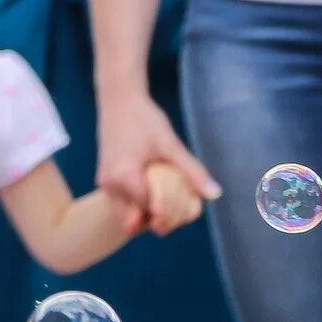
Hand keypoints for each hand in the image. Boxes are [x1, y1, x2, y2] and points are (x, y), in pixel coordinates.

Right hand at [96, 88, 218, 222]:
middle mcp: (110, 185)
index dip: (171, 216)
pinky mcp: (105, 179)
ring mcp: (105, 183)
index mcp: (125, 178)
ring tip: (167, 202)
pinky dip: (137, 205)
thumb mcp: (170, 144)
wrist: (118, 99)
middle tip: (178, 212)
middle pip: (134, 222)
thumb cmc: (144, 118)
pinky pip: (121, 204)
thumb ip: (192, 171)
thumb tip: (215, 194)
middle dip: (156, 222)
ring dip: (145, 215)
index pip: (151, 211)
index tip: (187, 211)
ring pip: (125, 216)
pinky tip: (154, 191)